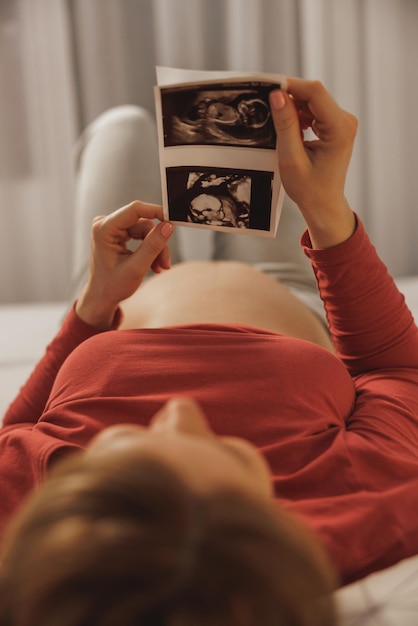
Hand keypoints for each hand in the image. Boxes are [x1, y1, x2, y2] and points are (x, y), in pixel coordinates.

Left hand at [76, 201, 173, 327]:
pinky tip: (153, 264)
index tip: (174, 220)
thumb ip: (152, 246)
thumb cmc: (112, 286)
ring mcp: (112, 228)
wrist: (102, 297)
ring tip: (160, 267)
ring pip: (145, 230)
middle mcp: (106, 224)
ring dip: (155, 249)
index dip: (157, 211)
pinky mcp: (118, 233)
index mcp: (104, 229)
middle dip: (157, 242)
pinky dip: (150, 249)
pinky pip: (141, 235)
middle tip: (166, 263)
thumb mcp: (136, 268)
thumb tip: (168, 226)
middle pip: (143, 223)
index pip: (135, 210)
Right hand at [269, 78, 357, 247]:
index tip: (268, 88)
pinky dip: (299, 116)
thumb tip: (277, 95)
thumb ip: (285, 125)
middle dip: (290, 99)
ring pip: (312, 101)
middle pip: (314, 94)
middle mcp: (345, 121)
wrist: (323, 204)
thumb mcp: (291, 158)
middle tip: (269, 111)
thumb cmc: (309, 188)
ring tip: (283, 132)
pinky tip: (292, 133)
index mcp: (339, 129)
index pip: (315, 92)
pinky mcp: (336, 125)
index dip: (290, 86)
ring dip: (294, 109)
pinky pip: (314, 110)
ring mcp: (342, 122)